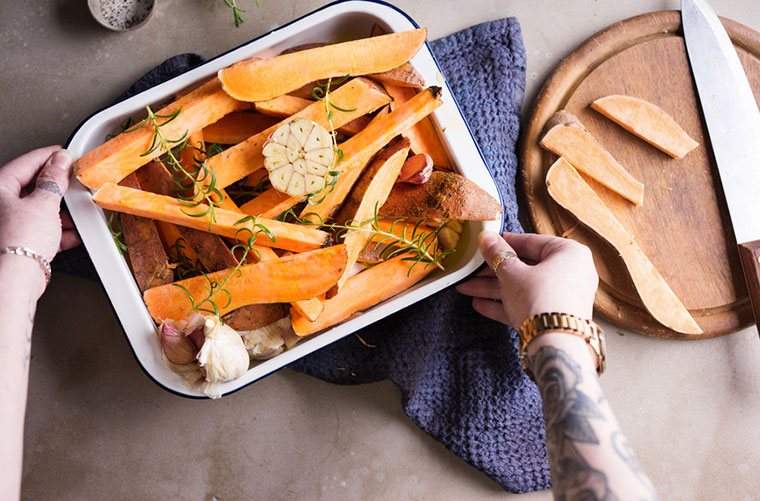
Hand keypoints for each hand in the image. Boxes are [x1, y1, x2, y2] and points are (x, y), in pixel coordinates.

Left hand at [0, 146, 79, 282]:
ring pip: (40, 210)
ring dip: (60, 212)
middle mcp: (1, 206)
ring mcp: (10, 225)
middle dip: (57, 188)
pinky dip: (58, 231)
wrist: (17, 280)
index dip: (49, 157)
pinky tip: (71, 234)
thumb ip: (54, 180)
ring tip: (76, 213)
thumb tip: (60, 161)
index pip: (26, 163)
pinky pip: (43, 230)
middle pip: (33, 187)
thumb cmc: (19, 242)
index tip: (66, 154)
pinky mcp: (20, 243)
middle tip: (73, 183)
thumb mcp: (43, 203)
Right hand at [456, 231, 597, 328]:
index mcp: (568, 253)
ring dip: (493, 288)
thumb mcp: (512, 273)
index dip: (504, 243)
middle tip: (470, 270)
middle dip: (493, 271)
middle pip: (525, 267)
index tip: (485, 244)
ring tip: (465, 288)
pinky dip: (505, 304)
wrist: (555, 345)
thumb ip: (497, 254)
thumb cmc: (539, 298)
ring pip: (523, 288)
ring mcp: (563, 297)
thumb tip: (485, 237)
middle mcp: (571, 273)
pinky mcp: (554, 317)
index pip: (531, 242)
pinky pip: (527, 305)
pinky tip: (479, 305)